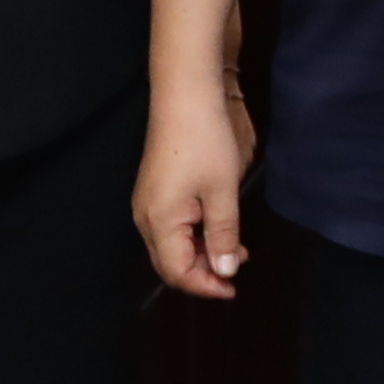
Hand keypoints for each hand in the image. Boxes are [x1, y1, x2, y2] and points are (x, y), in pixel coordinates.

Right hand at [138, 85, 255, 300]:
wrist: (185, 96)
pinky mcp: (153, 191)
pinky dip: (194, 235)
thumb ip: (223, 236)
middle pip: (170, 263)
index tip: (234, 287)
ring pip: (171, 245)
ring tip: (235, 248)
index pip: (177, 273)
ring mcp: (146, 204)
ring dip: (202, 252)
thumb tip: (224, 271)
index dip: (205, 286)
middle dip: (204, 271)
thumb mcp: (222, 192)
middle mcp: (145, 218)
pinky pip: (171, 227)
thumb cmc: (206, 143)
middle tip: (237, 267)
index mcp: (159, 223)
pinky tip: (218, 226)